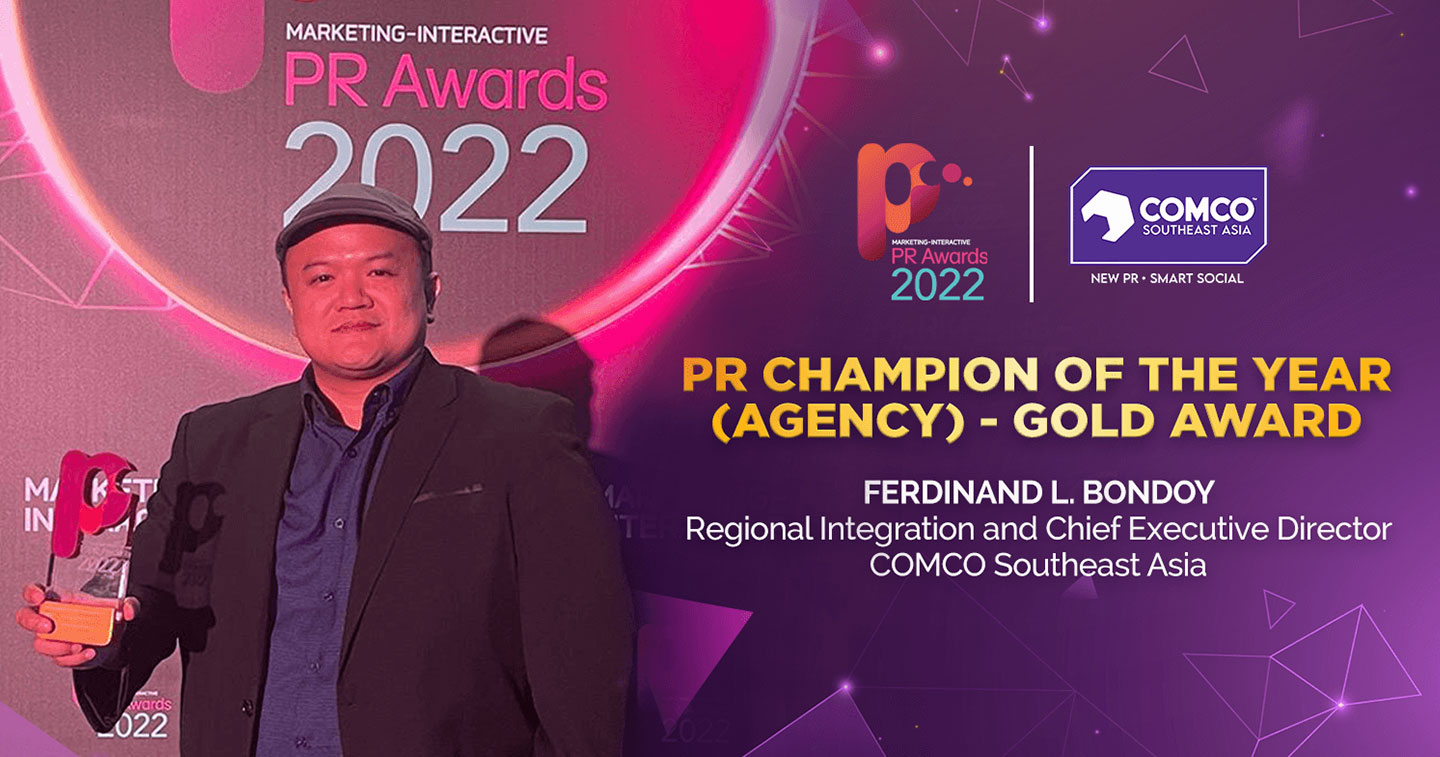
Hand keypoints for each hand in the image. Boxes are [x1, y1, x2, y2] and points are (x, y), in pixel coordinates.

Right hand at [14, 583, 138, 667]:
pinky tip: (88, 652)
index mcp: (61, 600)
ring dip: (58, 646)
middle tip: (49, 627)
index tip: (40, 597)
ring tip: (79, 644)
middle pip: (26, 617)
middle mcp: (52, 618)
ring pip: (40, 643)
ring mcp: (53, 637)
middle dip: (33, 622)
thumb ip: (129, 604)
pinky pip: (59, 659)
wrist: (115, 642)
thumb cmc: (109, 618)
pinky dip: (74, 658)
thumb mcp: (123, 607)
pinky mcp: (60, 655)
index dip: (32, 593)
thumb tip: (128, 610)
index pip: (35, 592)